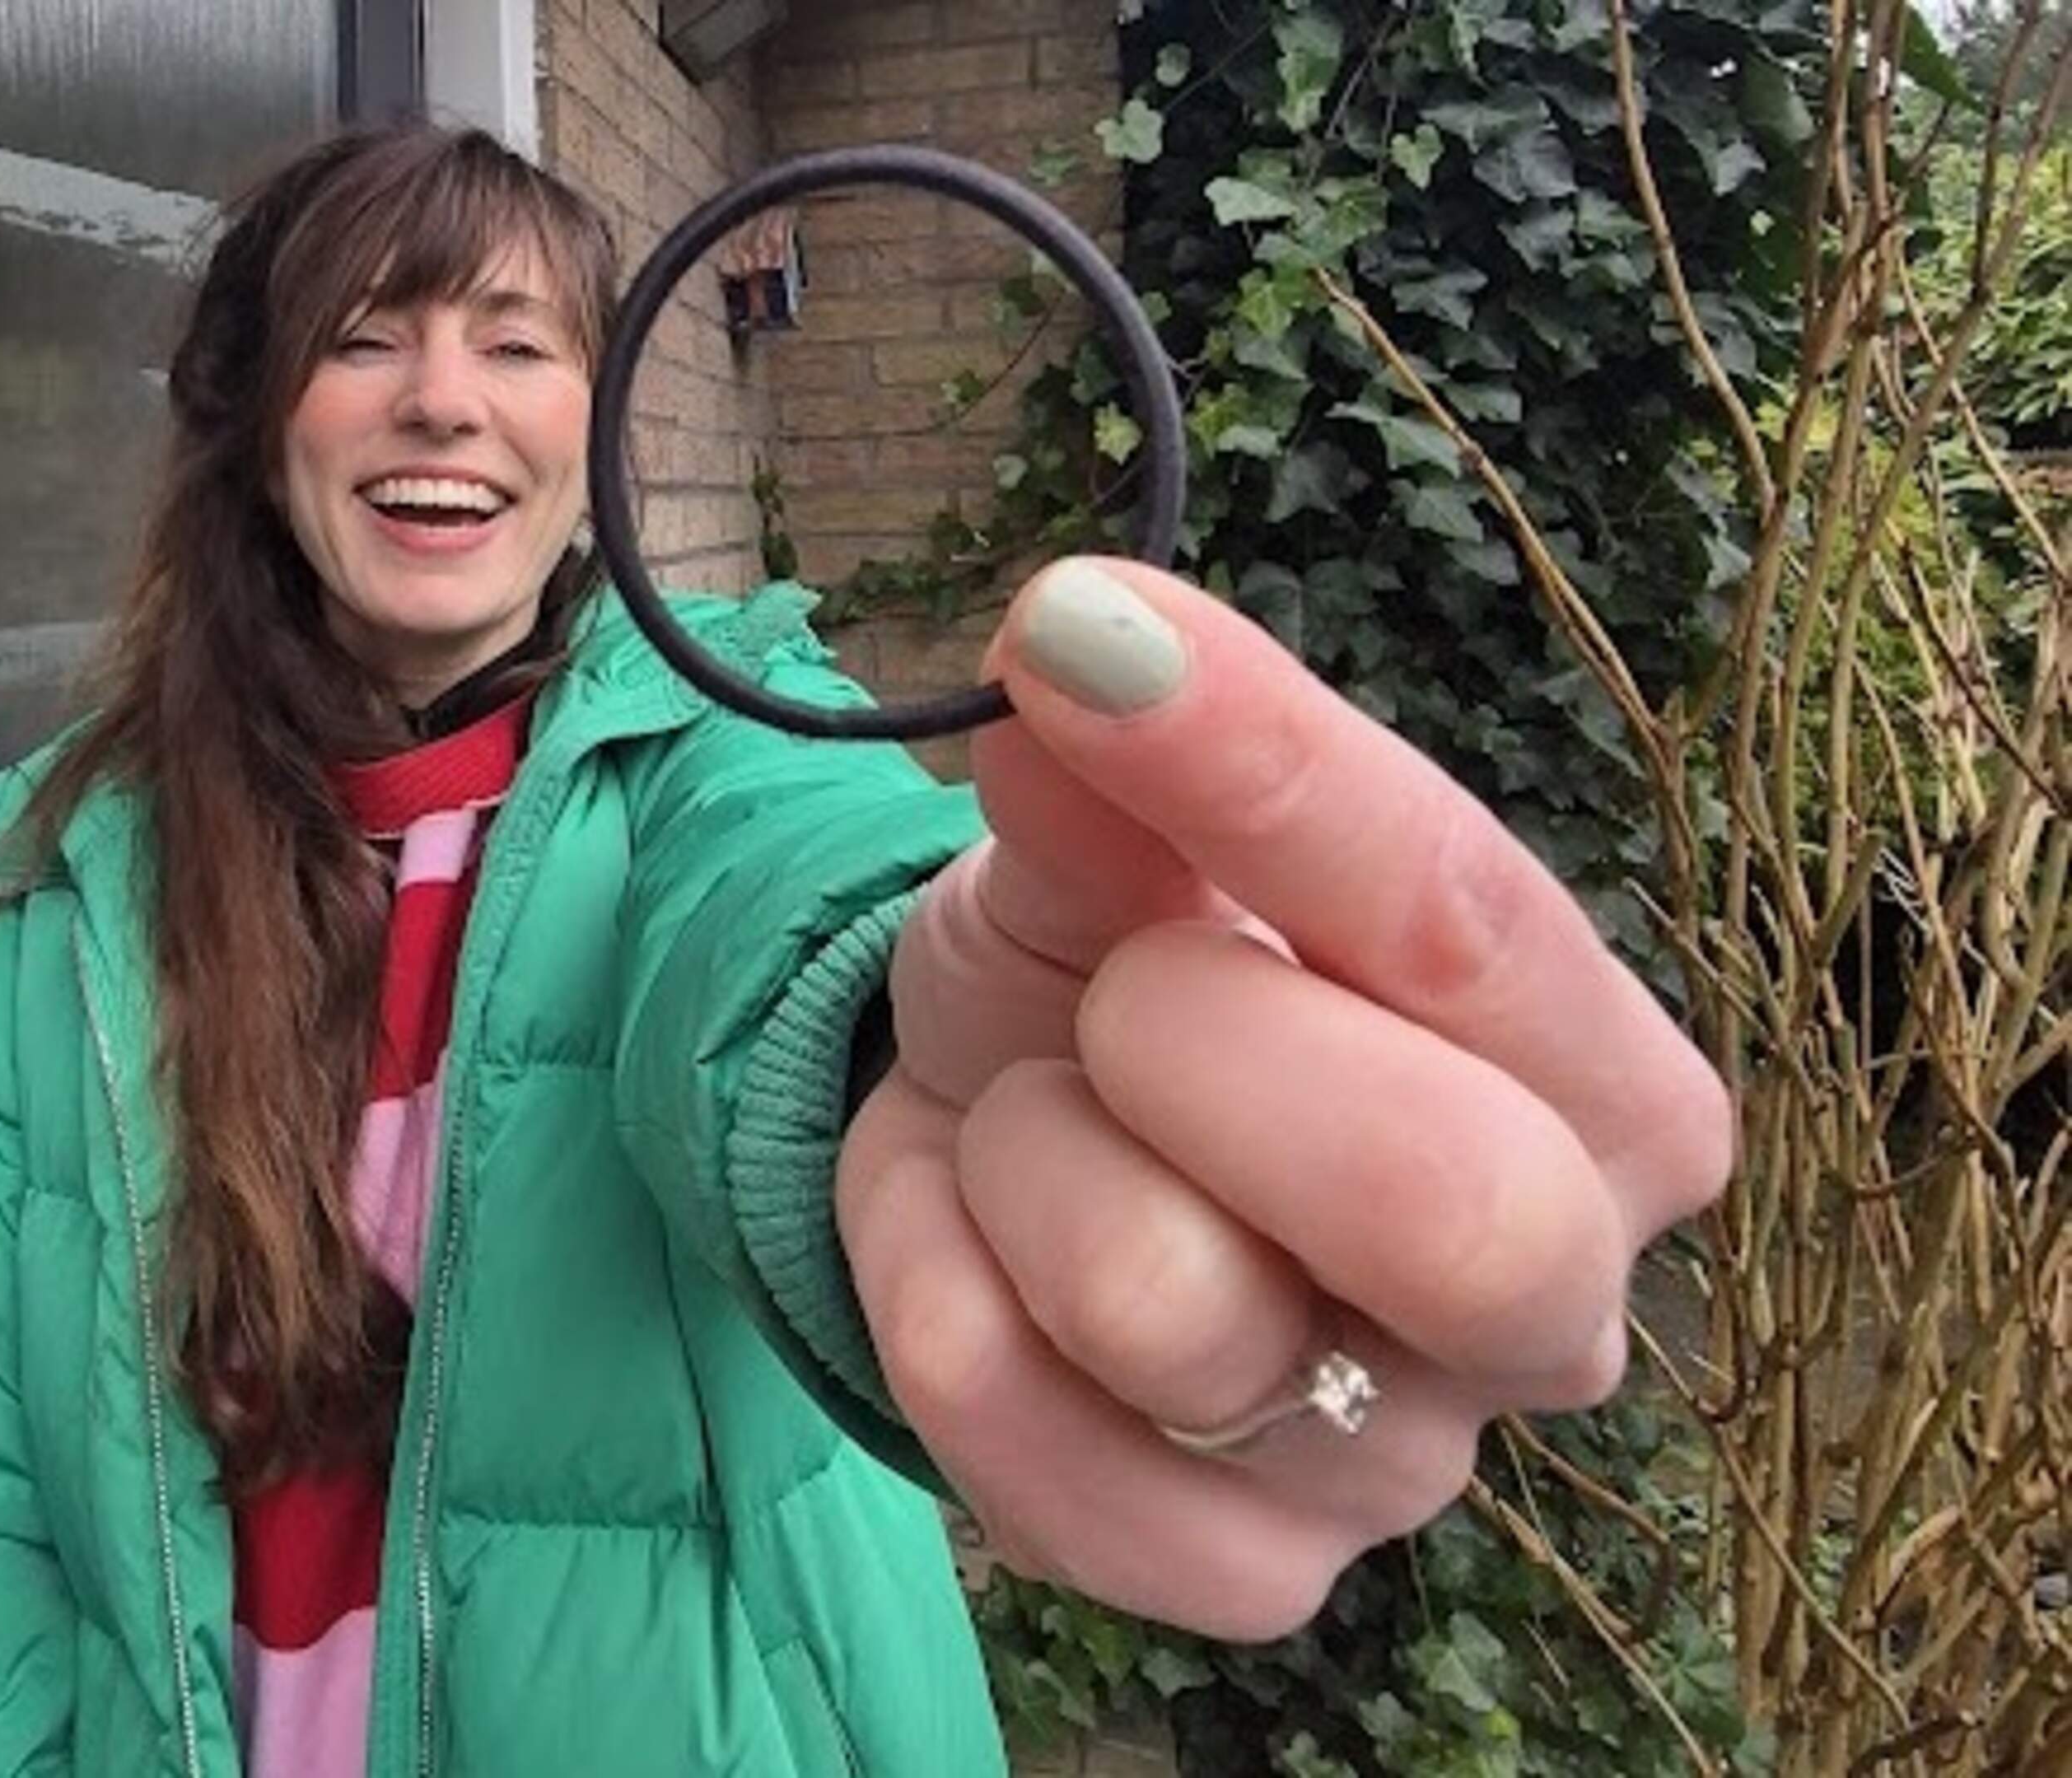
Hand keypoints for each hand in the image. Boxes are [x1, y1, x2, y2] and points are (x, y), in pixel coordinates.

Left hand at [839, 556, 1731, 1641]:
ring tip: (1038, 1116)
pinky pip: (1021, 1428)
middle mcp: (1550, 1302)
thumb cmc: (1131, 976)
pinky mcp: (1232, 1578)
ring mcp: (1398, 1469)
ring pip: (1172, 1309)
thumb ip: (1131, 777)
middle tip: (1111, 986)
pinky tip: (973, 1234)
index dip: (1267, 769)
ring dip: (1033, 1156)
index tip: (1075, 627)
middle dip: (1195, 1045)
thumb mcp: (1123, 846)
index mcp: (1603, 1092)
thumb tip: (1078, 656)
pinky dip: (935, 1287)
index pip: (1474, 926)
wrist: (1023, 1143)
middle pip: (1448, 1208)